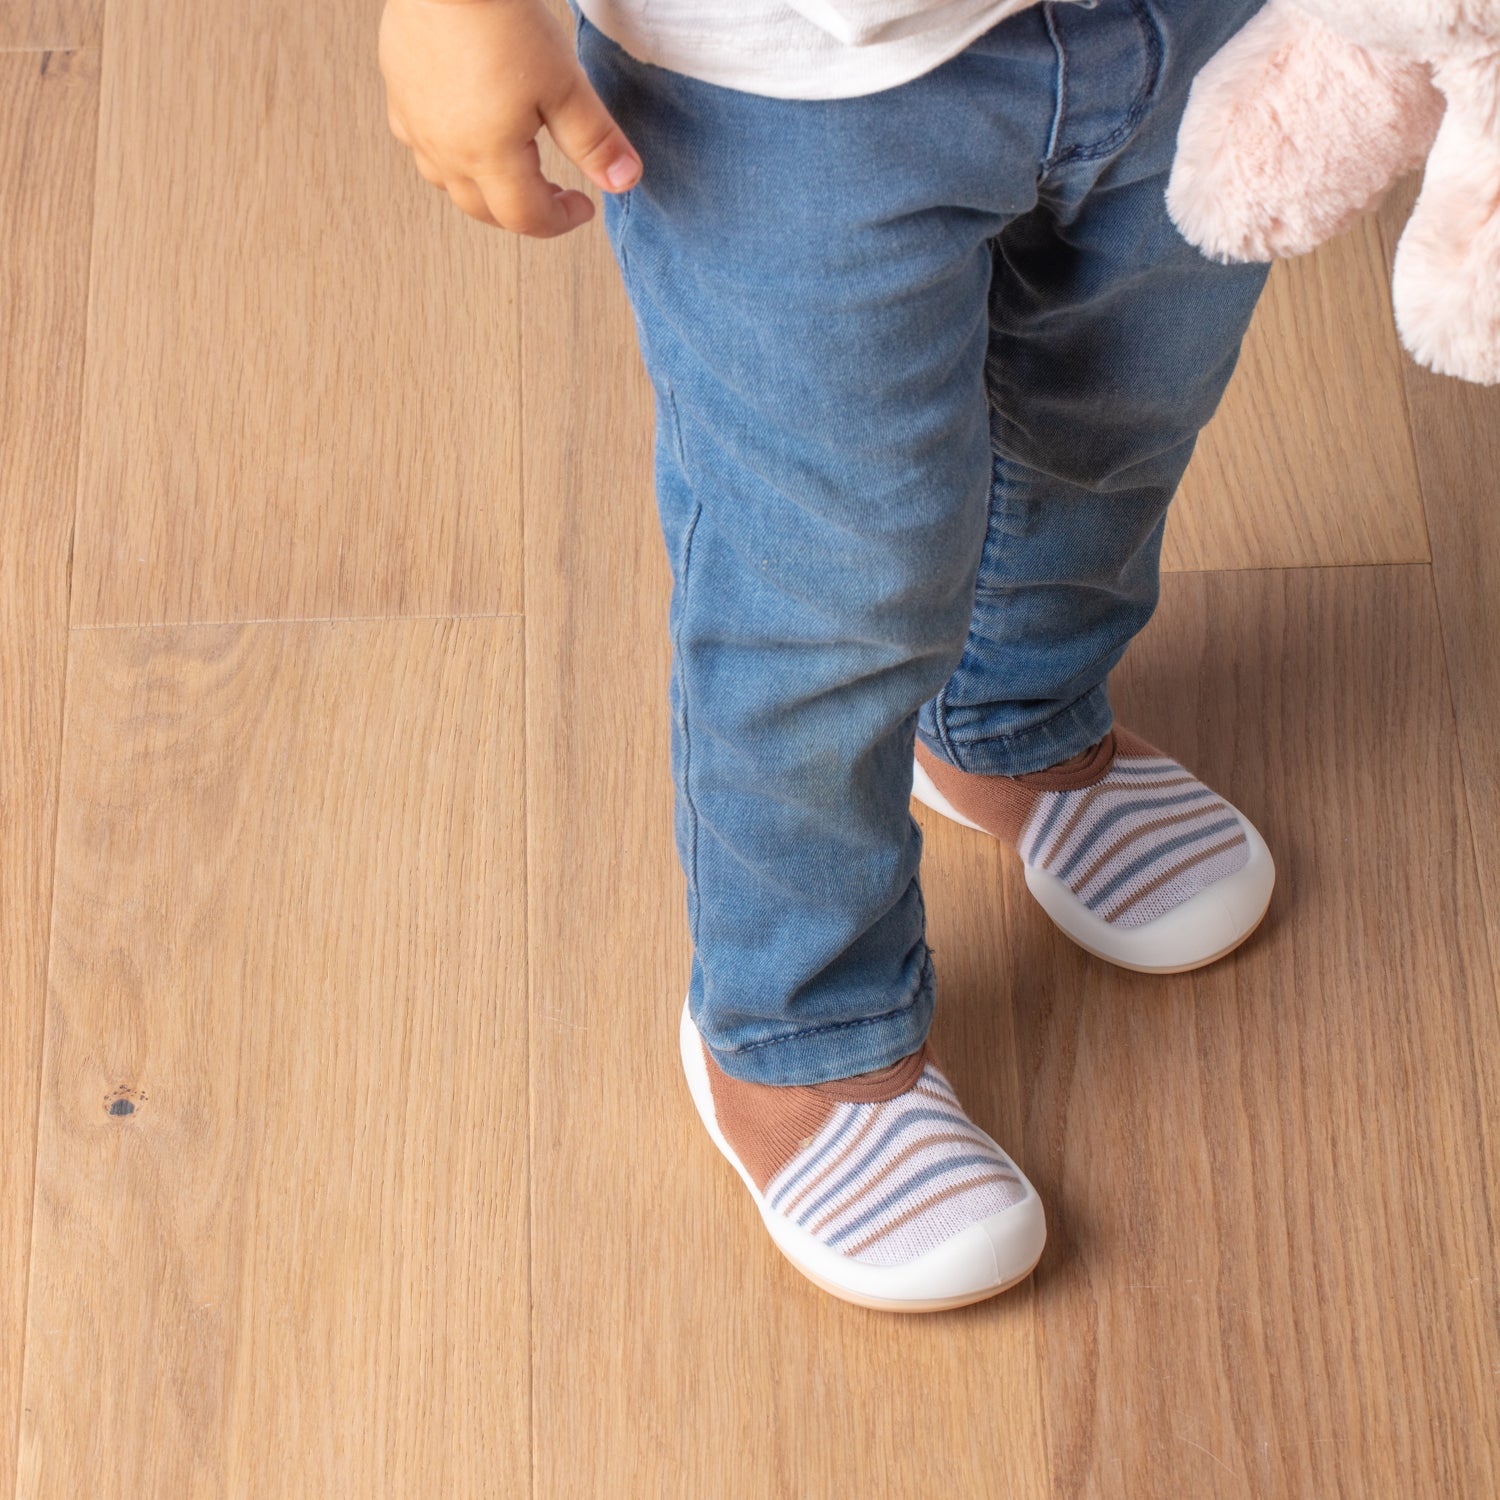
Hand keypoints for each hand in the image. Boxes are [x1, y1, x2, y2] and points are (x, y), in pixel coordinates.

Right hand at [378, 0, 642, 237]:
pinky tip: (465, 133)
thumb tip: (624, 181)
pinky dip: (449, 154)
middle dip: (525, 212)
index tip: (583, 205)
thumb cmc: (499, 18)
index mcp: (488, 157)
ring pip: (449, 184)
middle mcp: (445, 151)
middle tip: (554, 193)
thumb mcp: (565, 85)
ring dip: (484, 190)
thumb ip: (594, 140)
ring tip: (512, 170)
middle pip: (487, 211)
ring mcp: (416, 125)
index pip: (527, 218)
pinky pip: (420, 145)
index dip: (561, 220)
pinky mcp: (398, 95)